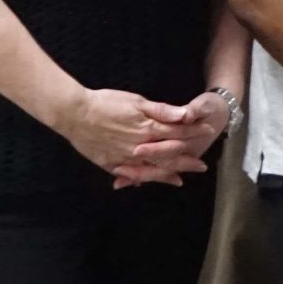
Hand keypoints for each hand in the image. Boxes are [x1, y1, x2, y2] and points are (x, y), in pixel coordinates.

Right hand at [57, 88, 210, 185]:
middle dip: (187, 161)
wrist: (75, 114)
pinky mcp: (112, 164)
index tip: (208, 133)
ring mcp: (126, 159)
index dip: (194, 133)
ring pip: (152, 169)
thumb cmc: (106, 102)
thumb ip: (162, 110)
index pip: (179, 133)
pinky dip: (141, 179)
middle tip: (201, 167)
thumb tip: (185, 115)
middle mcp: (141, 147)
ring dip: (167, 174)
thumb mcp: (136, 101)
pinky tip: (146, 182)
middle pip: (169, 156)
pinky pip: (131, 175)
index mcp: (149, 129)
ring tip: (180, 180)